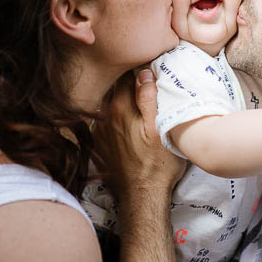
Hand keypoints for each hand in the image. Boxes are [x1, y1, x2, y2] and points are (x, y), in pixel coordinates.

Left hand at [92, 69, 184, 199]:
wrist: (142, 197)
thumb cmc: (158, 163)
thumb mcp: (162, 128)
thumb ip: (149, 98)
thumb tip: (143, 73)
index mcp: (120, 108)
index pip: (125, 76)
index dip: (137, 68)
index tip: (147, 65)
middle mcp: (104, 117)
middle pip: (114, 88)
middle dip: (126, 81)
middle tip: (142, 79)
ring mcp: (100, 131)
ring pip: (108, 104)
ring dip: (120, 98)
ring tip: (136, 99)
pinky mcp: (100, 144)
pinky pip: (106, 120)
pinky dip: (115, 115)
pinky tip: (127, 120)